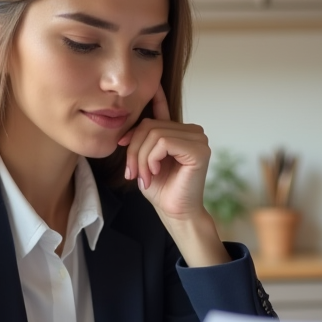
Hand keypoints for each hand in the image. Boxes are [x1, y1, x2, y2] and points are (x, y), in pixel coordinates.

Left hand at [119, 86, 228, 266]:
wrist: (175, 212)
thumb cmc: (161, 188)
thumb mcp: (144, 157)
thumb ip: (142, 137)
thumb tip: (126, 115)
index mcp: (182, 131)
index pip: (158, 109)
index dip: (137, 120)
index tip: (122, 140)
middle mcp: (193, 131)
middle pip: (150, 125)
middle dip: (134, 150)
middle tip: (132, 173)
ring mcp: (199, 139)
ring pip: (155, 134)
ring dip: (141, 158)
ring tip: (143, 177)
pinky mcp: (199, 150)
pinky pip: (164, 143)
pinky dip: (152, 159)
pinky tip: (154, 173)